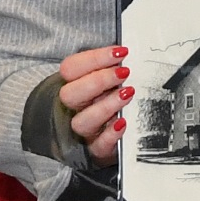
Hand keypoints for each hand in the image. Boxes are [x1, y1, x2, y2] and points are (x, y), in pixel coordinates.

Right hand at [57, 44, 131, 164]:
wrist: (117, 136)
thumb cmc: (114, 98)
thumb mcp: (113, 79)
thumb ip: (115, 66)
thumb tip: (129, 51)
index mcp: (77, 85)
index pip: (71, 68)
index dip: (94, 58)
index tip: (121, 52)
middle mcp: (78, 107)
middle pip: (70, 94)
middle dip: (98, 80)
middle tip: (124, 73)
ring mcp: (87, 129)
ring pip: (81, 121)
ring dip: (105, 106)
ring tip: (128, 94)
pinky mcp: (98, 149)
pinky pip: (99, 145)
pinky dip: (110, 134)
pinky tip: (123, 122)